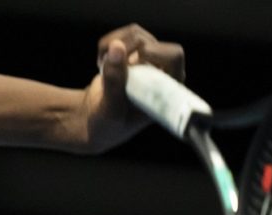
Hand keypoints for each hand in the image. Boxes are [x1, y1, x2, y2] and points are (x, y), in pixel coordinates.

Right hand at [81, 23, 186, 150]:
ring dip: (113, 46)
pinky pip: (123, 34)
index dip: (153, 53)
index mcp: (167, 89)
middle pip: (150, 42)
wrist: (97, 119)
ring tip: (102, 66)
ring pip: (135, 33)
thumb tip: (116, 47)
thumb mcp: (110, 109)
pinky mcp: (136, 50)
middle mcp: (162, 71)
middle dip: (126, 49)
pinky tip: (102, 63)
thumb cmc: (110, 123)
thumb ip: (114, 82)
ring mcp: (149, 59)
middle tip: (107, 65)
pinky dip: (107, 45)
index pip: (174, 57)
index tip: (132, 63)